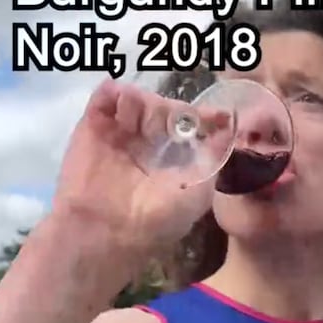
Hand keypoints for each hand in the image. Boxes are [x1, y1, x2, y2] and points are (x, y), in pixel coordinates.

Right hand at [48, 78, 218, 261]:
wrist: (107, 231)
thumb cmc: (156, 220)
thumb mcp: (198, 192)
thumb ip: (213, 157)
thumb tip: (230, 126)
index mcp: (171, 156)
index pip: (190, 124)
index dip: (203, 115)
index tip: (218, 115)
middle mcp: (146, 141)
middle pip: (163, 106)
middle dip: (169, 110)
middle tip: (162, 130)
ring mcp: (119, 132)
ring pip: (136, 98)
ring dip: (142, 101)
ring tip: (138, 123)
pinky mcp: (92, 128)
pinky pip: (104, 97)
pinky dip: (113, 91)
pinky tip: (121, 102)